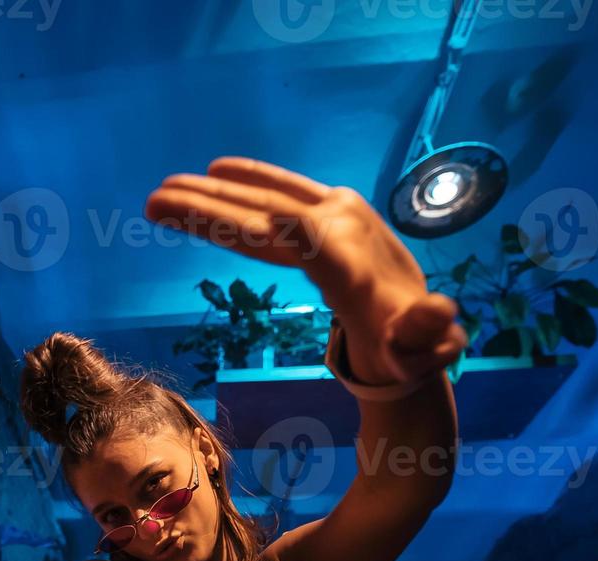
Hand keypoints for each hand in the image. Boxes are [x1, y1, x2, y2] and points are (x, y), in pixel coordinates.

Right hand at [146, 157, 467, 384]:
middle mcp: (345, 224)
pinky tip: (209, 173)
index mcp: (354, 262)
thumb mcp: (422, 352)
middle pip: (269, 211)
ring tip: (161, 192)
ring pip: (264, 200)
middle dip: (211, 206)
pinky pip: (276, 194)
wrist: (418, 327)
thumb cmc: (407, 351)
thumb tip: (441, 317)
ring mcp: (337, 210)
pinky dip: (242, 183)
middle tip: (156, 199)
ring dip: (211, 195)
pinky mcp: (328, 208)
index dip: (268, 226)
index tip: (225, 198)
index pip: (303, 240)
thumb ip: (427, 336)